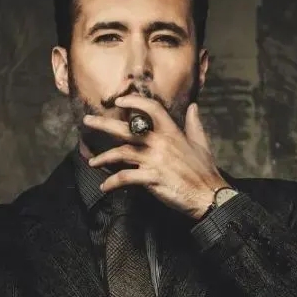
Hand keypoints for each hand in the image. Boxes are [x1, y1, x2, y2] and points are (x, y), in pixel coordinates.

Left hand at [83, 96, 225, 219]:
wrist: (208, 195)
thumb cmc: (204, 171)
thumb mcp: (201, 143)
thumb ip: (194, 124)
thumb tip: (194, 107)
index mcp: (172, 132)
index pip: (151, 109)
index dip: (134, 102)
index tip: (119, 102)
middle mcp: (160, 143)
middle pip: (126, 129)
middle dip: (104, 124)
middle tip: (87, 121)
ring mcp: (155, 161)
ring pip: (121, 153)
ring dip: (103, 157)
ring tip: (92, 162)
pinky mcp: (151, 179)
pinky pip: (125, 178)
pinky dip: (112, 182)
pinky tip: (105, 186)